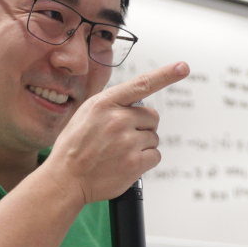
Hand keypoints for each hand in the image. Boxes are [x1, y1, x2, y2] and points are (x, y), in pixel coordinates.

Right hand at [45, 61, 189, 204]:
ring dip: (142, 146)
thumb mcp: (85, 116)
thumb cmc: (73, 148)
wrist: (65, 179)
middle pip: (152, 117)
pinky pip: (155, 156)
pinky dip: (145, 161)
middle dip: (143, 127)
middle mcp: (117, 119)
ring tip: (119, 154)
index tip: (182, 67)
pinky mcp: (135, 163)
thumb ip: (110, 106)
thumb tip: (134, 106)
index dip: (165, 75)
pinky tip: (127, 164)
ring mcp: (127, 141)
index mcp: (104, 103)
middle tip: (125, 139)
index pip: (141, 84)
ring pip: (153, 138)